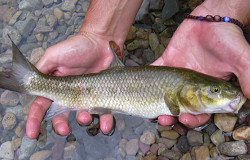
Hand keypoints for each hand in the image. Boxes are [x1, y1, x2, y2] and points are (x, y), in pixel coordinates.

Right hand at [26, 32, 116, 138]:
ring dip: (82, 120)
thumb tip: (30, 84)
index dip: (35, 119)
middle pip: (61, 115)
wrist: (101, 42)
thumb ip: (41, 69)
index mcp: (56, 86)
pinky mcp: (102, 96)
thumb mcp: (54, 55)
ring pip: (82, 115)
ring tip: (85, 116)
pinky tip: (106, 125)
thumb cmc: (77, 47)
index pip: (42, 105)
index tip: (32, 133)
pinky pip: (104, 112)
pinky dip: (105, 121)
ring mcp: (86, 96)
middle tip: (64, 130)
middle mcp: (70, 93)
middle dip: (60, 125)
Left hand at [153, 3, 249, 127]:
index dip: (193, 119)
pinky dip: (146, 78)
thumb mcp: (239, 58)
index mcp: (208, 90)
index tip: (185, 120)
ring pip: (165, 96)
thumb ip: (246, 76)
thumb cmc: (227, 39)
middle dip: (172, 117)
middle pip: (180, 108)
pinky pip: (156, 71)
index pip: (201, 112)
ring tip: (151, 112)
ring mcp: (177, 76)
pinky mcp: (167, 62)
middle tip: (163, 119)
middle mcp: (191, 87)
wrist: (212, 19)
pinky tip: (139, 87)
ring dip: (158, 106)